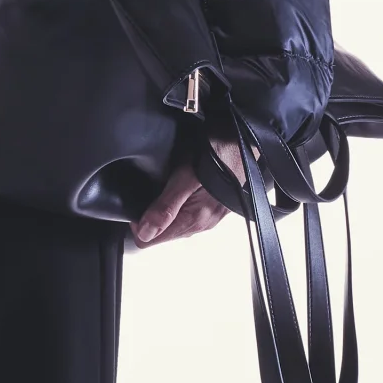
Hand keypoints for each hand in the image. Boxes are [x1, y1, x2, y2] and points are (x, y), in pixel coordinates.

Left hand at [129, 138, 245, 248]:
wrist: (246, 141)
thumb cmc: (218, 153)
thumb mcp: (185, 176)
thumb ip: (165, 207)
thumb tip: (144, 233)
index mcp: (193, 220)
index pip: (149, 241)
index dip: (137, 222)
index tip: (140, 199)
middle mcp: (201, 224)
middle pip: (160, 234)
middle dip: (149, 215)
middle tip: (153, 186)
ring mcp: (208, 218)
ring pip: (172, 225)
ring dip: (163, 208)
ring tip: (166, 183)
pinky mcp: (212, 208)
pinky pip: (185, 215)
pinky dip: (176, 204)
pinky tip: (178, 185)